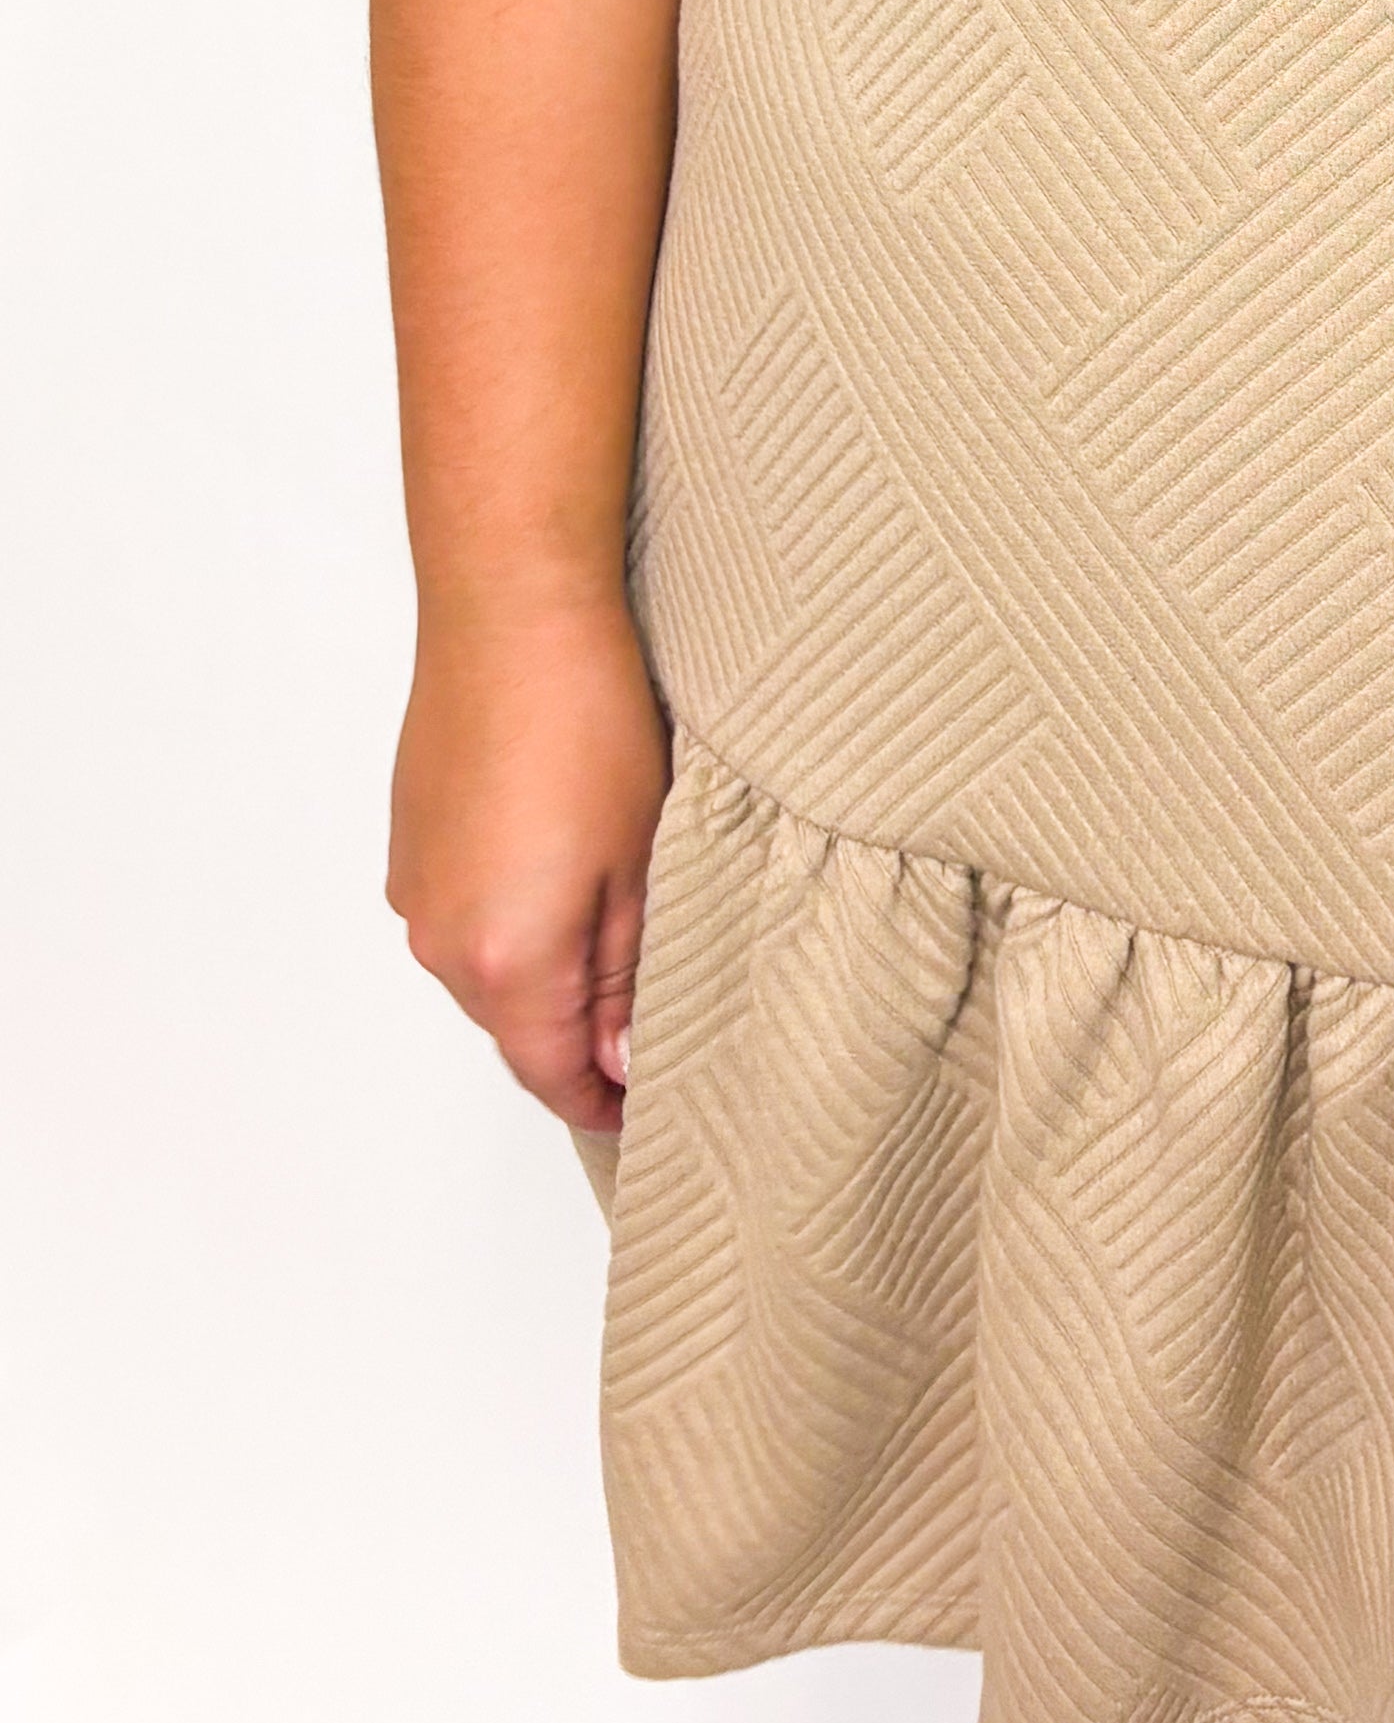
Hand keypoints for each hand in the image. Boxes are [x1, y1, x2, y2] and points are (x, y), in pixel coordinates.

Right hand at [387, 593, 670, 1131]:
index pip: (552, 1076)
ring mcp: (416, 887)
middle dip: (580, 1037)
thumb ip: (624, 978)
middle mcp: (441, 939)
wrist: (512, 614)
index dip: (603, 1104)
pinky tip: (563, 863)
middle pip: (516, 1028)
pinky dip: (512, 916)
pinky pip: (464, 912)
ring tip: (618, 929)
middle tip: (652, 1019)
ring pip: (489, 969)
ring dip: (546, 971)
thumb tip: (616, 1060)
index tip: (645, 1109)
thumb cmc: (586, 724)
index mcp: (503, 963)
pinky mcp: (411, 840)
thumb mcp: (637, 865)